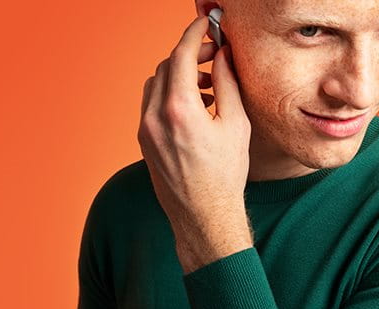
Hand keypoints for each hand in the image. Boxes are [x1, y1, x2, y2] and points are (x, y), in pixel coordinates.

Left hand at [137, 15, 252, 263]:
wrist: (202, 215)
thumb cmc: (224, 176)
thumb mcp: (234, 125)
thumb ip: (226, 83)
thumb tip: (221, 55)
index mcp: (179, 109)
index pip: (181, 54)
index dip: (194, 33)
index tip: (205, 24)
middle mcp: (155, 117)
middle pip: (166, 66)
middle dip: (189, 55)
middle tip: (213, 58)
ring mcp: (145, 130)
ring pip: (155, 84)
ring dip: (178, 76)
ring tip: (205, 88)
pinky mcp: (143, 142)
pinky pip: (151, 105)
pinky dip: (168, 96)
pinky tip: (191, 108)